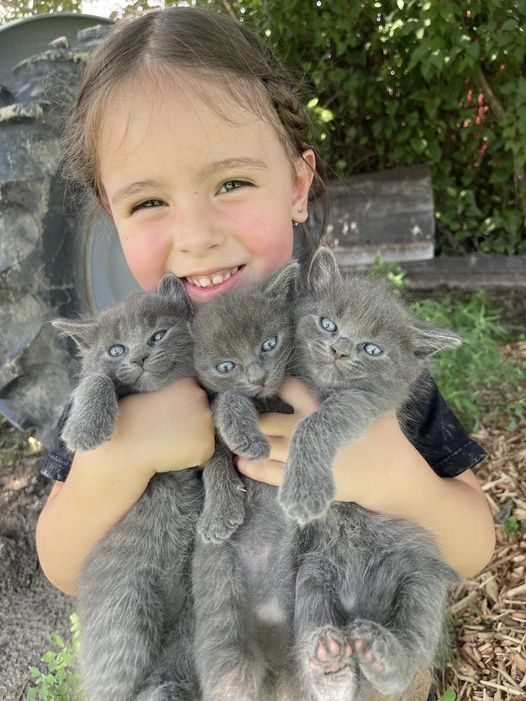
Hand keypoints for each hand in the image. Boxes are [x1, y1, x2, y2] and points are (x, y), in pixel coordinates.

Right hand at [103, 377, 215, 476]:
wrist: (124, 448)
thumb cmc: (127, 421)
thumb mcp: (148, 395)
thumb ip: (170, 396)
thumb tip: (179, 406)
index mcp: (188, 384)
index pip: (194, 396)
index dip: (181, 407)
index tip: (167, 415)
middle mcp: (201, 399)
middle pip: (203, 414)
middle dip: (190, 423)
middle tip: (165, 431)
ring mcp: (206, 423)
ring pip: (204, 435)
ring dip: (191, 441)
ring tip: (167, 443)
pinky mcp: (207, 446)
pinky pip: (203, 455)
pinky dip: (192, 458)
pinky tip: (172, 455)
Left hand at [237, 377, 405, 505]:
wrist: (393, 476)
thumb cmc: (385, 436)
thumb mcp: (371, 403)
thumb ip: (354, 384)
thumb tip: (349, 361)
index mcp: (322, 404)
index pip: (287, 385)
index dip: (269, 382)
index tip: (255, 381)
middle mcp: (307, 426)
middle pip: (266, 417)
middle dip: (248, 415)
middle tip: (234, 412)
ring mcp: (303, 454)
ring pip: (263, 444)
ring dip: (245, 441)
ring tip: (233, 436)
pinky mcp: (303, 477)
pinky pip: (268, 472)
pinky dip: (252, 466)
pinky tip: (242, 460)